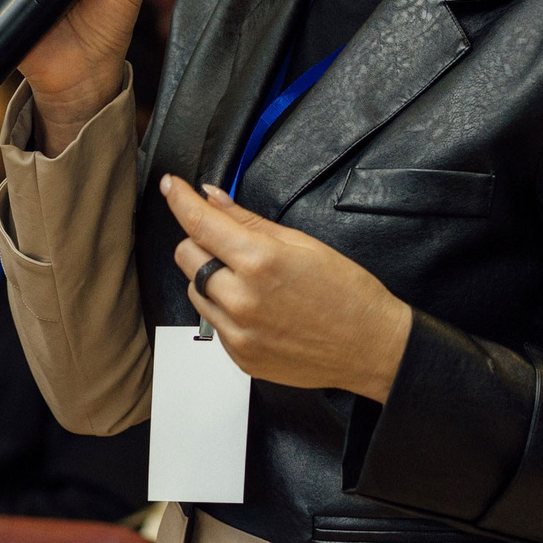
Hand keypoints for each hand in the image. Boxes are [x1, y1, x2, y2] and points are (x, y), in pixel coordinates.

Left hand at [161, 176, 412, 401]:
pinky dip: (226, 309)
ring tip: (251, 281)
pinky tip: (260, 309)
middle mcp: (242, 298)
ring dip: (211, 278)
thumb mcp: (302, 243)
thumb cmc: (347, 293)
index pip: (199, 222)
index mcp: (260, 261)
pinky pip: (213, 322)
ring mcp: (238, 332)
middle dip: (201, 242)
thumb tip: (212, 198)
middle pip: (186, 255)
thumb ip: (248, 221)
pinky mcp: (239, 356)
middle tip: (230, 244)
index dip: (179, 199)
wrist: (371, 347)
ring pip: (194, 290)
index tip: (171, 186)